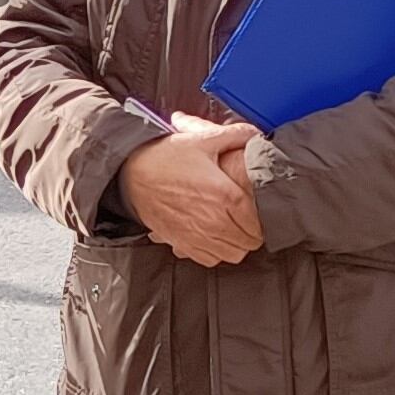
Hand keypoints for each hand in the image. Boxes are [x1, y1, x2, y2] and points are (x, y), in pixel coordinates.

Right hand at [119, 119, 262, 266]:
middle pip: (249, 242)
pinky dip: (217, 251)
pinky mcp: (182, 243)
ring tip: (234, 228)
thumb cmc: (164, 157)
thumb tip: (255, 135)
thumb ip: (235, 135)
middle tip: (249, 218)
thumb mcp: (203, 140)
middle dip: (253, 231)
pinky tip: (215, 236)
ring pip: (233, 254)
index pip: (259, 223)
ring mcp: (197, 235)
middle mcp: (213, 221)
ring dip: (237, 243)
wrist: (130, 173)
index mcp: (225, 196)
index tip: (260, 211)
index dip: (264, 218)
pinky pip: (211, 259)